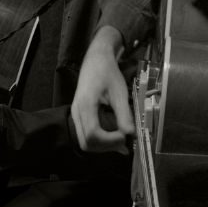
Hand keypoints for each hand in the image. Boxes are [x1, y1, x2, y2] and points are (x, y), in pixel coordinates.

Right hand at [70, 25, 133, 153]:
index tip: (126, 135)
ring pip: (85, 142)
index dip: (110, 140)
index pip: (93, 134)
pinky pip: (86, 135)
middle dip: (107, 147)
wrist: (96, 59)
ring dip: (103, 146)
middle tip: (125, 142)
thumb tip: (131, 135)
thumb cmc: (108, 72)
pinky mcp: (78, 115)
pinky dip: (100, 141)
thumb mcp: (119, 92)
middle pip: (87, 143)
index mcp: (85, 105)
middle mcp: (76, 112)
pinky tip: (114, 139)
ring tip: (122, 141)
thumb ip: (124, 115)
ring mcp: (75, 114)